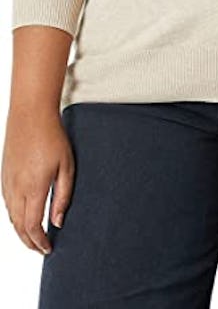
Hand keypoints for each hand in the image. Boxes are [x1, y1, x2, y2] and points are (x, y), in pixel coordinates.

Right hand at [1, 107, 74, 255]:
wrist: (31, 114)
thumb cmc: (52, 137)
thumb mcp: (66, 166)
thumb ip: (62, 196)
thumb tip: (58, 221)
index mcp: (33, 187)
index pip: (32, 226)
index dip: (39, 242)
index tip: (48, 248)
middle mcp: (16, 188)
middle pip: (18, 226)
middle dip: (29, 241)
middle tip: (42, 248)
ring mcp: (7, 181)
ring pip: (10, 216)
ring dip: (20, 230)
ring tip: (34, 236)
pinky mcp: (4, 174)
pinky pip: (7, 203)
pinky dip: (14, 216)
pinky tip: (23, 216)